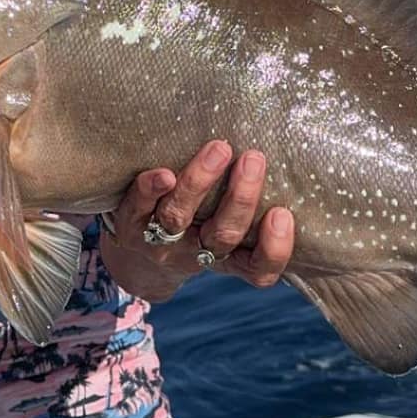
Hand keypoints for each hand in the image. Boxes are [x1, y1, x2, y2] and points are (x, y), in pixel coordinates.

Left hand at [99, 140, 294, 301]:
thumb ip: (249, 208)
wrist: (133, 258)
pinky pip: (139, 207)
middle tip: (254, 160)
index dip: (273, 248)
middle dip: (241, 197)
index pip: (258, 269)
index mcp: (227, 259)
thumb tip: (286, 157)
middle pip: (223, 233)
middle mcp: (195, 253)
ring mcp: (160, 240)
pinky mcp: (130, 222)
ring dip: (200, 182)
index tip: (282, 214)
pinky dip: (150, 189)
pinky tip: (163, 174)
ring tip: (219, 149)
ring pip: (181, 216)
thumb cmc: (195, 231)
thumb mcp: (224, 231)